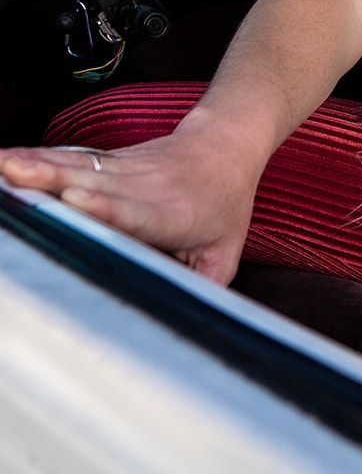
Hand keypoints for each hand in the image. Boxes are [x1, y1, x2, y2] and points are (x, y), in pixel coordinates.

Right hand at [0, 122, 260, 284]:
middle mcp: (143, 187)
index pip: (135, 213)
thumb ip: (200, 290)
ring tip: (2, 167)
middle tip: (14, 180)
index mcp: (172, 214)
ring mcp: (123, 170)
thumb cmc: (225, 205)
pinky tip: (8, 160)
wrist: (227, 143)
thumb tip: (182, 330)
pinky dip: (37, 159)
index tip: (76, 200)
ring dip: (36, 167)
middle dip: (53, 184)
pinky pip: (70, 161)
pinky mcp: (108, 161)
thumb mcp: (224, 252)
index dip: (105, 207)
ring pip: (77, 167)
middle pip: (95, 185)